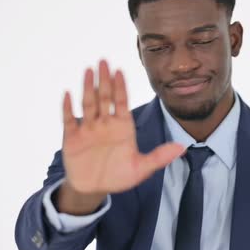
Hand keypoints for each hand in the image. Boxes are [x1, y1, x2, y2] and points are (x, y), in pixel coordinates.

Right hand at [61, 60, 184, 196]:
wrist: (94, 189)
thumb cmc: (118, 176)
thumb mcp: (141, 168)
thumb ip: (159, 157)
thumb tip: (182, 148)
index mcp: (122, 126)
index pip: (122, 101)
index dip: (121, 86)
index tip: (121, 71)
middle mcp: (105, 123)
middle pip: (105, 97)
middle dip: (105, 79)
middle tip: (104, 60)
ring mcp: (88, 129)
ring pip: (88, 103)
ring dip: (88, 87)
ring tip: (88, 70)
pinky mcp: (72, 138)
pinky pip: (69, 120)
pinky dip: (67, 107)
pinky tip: (67, 94)